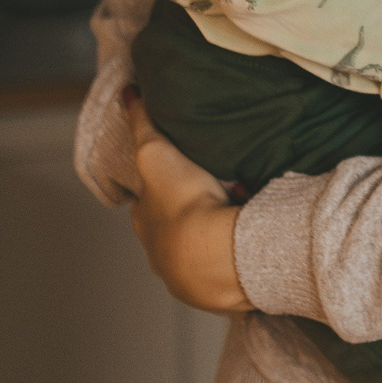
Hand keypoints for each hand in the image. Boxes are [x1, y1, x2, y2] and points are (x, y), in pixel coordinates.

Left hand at [122, 87, 254, 314]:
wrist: (212, 254)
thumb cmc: (182, 202)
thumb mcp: (156, 152)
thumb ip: (142, 122)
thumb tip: (127, 92)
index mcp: (146, 222)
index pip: (148, 203)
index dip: (161, 190)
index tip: (181, 177)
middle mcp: (161, 253)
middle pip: (173, 230)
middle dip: (191, 214)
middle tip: (219, 192)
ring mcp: (188, 276)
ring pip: (201, 250)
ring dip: (215, 234)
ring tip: (244, 211)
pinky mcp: (218, 290)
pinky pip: (227, 267)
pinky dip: (236, 253)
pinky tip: (254, 238)